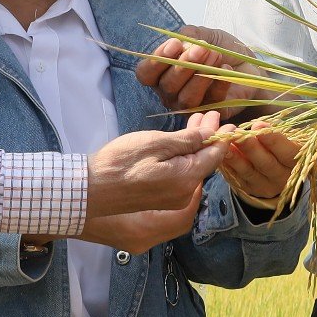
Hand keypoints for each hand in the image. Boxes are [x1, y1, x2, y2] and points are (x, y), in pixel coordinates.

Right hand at [83, 113, 224, 244]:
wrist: (91, 190)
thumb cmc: (119, 163)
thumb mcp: (155, 143)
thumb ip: (186, 140)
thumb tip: (210, 134)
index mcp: (187, 179)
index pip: (215, 155)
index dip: (222, 136)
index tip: (226, 120)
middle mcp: (185, 194)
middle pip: (205, 162)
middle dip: (208, 138)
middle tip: (208, 115)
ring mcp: (173, 200)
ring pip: (193, 169)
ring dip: (195, 146)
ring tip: (194, 124)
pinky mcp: (161, 200)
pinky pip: (182, 177)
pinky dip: (184, 158)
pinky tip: (179, 145)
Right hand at [137, 26, 259, 114]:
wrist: (246, 64)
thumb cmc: (218, 49)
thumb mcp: (203, 35)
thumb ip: (189, 36)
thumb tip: (183, 41)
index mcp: (161, 73)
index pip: (146, 73)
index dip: (157, 60)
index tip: (175, 44)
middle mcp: (171, 93)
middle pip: (167, 86)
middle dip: (184, 65)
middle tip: (202, 49)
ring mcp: (190, 106)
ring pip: (187, 98)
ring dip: (201, 76)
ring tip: (215, 56)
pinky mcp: (211, 112)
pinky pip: (211, 102)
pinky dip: (219, 83)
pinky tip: (227, 68)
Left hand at [219, 126, 300, 213]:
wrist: (276, 172)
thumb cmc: (281, 147)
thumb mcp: (285, 139)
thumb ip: (273, 134)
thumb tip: (257, 126)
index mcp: (295, 161)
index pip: (287, 151)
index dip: (273, 139)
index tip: (258, 124)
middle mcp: (282, 176)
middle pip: (266, 164)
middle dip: (251, 148)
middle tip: (238, 134)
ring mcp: (265, 185)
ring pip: (249, 172)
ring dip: (235, 158)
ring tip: (225, 144)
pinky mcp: (249, 189)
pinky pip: (236, 178)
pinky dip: (227, 165)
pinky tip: (219, 154)